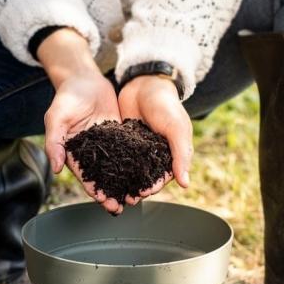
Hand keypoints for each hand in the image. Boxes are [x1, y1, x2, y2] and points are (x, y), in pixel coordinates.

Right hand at [43, 73, 124, 212]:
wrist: (84, 79)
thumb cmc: (66, 98)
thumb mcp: (56, 118)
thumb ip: (54, 143)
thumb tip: (56, 169)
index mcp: (74, 153)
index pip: (85, 176)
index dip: (94, 190)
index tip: (104, 202)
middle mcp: (91, 153)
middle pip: (103, 177)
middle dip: (112, 192)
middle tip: (123, 206)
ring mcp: (106, 145)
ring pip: (117, 167)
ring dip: (126, 182)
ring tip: (137, 194)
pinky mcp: (119, 135)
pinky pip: (129, 151)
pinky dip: (136, 162)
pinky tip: (147, 172)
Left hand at [117, 75, 193, 205]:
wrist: (145, 83)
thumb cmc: (166, 106)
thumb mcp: (176, 129)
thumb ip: (181, 155)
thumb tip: (185, 184)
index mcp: (169, 156)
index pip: (161, 178)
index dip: (151, 188)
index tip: (140, 195)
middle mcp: (152, 156)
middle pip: (142, 178)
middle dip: (132, 190)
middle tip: (121, 199)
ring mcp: (135, 150)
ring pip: (127, 171)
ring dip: (119, 182)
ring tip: (108, 193)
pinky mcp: (121, 141)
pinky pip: (114, 157)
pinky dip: (108, 167)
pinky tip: (98, 175)